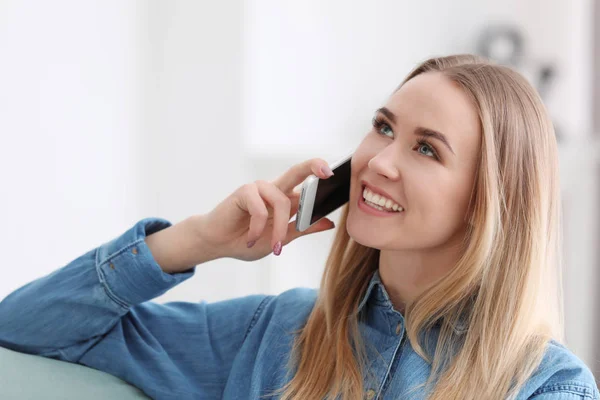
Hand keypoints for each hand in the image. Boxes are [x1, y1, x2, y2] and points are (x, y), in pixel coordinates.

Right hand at [197, 158, 335, 260]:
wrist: (218, 244)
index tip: (336, 177)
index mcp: (285, 199)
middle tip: (327, 171)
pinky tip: (251, 239)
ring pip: (282, 202)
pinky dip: (259, 228)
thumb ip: (303, 229)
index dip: (321, 180)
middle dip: (313, 167)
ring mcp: (259, 189)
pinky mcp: (244, 191)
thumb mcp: (281, 238)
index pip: (307, 185)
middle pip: (297, 171)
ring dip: (280, 229)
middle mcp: (274, 190)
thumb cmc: (247, 240)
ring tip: (275, 247)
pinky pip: (260, 209)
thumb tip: (330, 223)